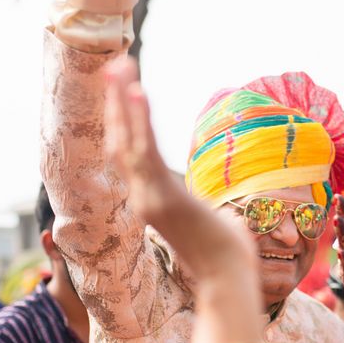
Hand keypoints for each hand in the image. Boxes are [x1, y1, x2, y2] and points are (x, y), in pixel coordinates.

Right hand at [104, 56, 260, 342]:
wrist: (229, 277)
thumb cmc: (227, 255)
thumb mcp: (216, 223)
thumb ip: (213, 213)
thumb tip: (229, 215)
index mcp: (153, 200)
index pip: (131, 154)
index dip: (124, 121)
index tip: (124, 91)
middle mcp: (144, 197)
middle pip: (122, 141)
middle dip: (117, 102)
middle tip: (114, 65)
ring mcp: (150, 198)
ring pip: (128, 141)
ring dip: (123, 101)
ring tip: (120, 66)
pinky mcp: (164, 198)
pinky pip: (146, 153)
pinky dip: (140, 122)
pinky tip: (138, 92)